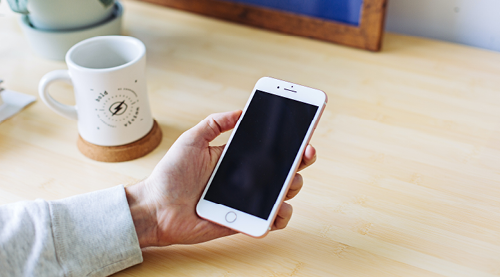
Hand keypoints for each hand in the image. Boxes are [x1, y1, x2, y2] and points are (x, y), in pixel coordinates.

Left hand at [125, 110, 316, 247]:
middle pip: (283, 170)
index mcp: (236, 158)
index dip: (289, 142)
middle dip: (300, 162)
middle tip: (303, 155)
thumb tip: (240, 111)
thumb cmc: (170, 175)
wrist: (156, 209)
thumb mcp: (191, 140)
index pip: (269, 149)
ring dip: (292, 187)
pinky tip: (276, 210)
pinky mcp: (244, 221)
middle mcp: (246, 178)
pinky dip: (279, 217)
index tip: (302, 134)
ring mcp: (247, 201)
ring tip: (287, 182)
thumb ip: (214, 123)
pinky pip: (270, 221)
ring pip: (282, 194)